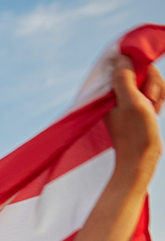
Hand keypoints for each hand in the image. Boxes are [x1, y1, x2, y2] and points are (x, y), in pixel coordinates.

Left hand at [106, 58, 162, 181]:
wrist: (141, 158)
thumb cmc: (135, 133)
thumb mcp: (131, 102)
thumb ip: (124, 79)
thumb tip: (120, 57)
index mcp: (108, 91)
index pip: (125, 64)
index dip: (141, 69)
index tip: (145, 89)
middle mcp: (115, 93)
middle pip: (141, 70)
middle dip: (151, 83)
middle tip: (148, 101)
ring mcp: (127, 99)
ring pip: (149, 80)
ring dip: (156, 92)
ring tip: (152, 109)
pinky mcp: (137, 105)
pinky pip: (152, 91)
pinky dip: (157, 99)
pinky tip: (155, 111)